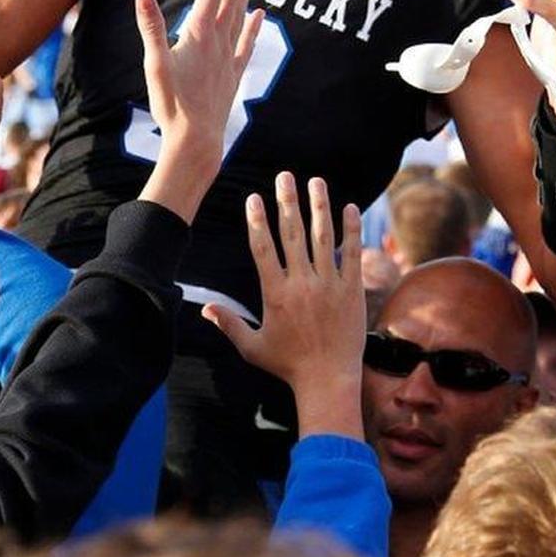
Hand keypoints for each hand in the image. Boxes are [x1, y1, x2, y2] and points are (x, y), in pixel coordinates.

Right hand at [136, 0, 262, 221]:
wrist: (197, 140)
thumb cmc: (172, 105)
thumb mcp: (155, 65)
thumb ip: (151, 29)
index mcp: (200, 33)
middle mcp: (219, 40)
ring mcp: (229, 57)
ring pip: (240, 13)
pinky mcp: (233, 74)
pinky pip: (246, 44)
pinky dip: (254, 27)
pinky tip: (261, 15)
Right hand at [203, 173, 365, 437]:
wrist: (328, 380)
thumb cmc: (288, 366)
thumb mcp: (252, 348)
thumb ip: (228, 325)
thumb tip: (203, 308)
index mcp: (275, 293)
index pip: (263, 248)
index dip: (257, 220)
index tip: (254, 198)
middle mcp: (302, 284)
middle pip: (292, 233)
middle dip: (287, 201)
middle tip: (284, 176)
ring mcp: (329, 285)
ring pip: (323, 237)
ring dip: (319, 206)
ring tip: (316, 181)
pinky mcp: (352, 290)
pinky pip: (352, 253)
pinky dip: (351, 229)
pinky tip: (349, 208)